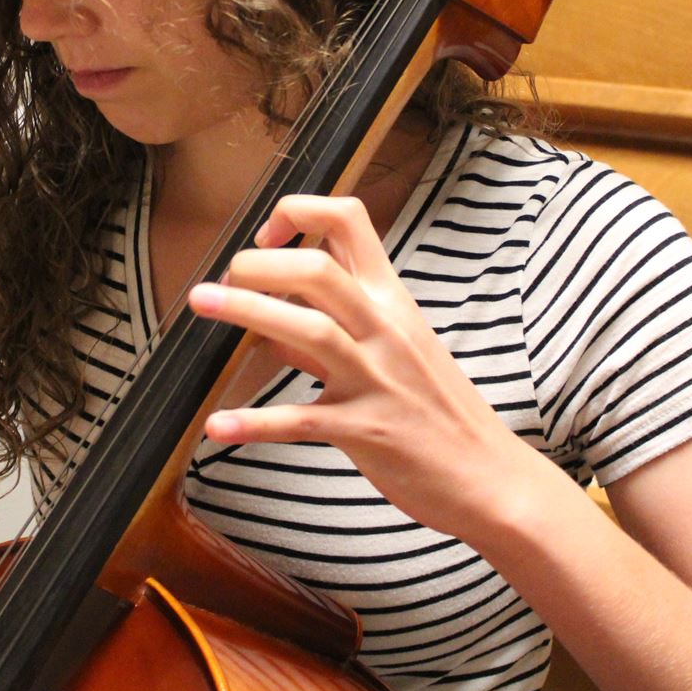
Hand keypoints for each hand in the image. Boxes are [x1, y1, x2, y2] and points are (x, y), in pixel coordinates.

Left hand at [187, 193, 531, 540]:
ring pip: (308, 332)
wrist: (490, 476)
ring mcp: (377, 379)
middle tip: (223, 278)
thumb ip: (332, 328)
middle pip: (319, 270)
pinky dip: (255, 424)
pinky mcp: (367, 431)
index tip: (265, 239)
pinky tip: (218, 426)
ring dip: (247, 312)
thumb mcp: (394, 351)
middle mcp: (385, 329)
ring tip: (201, 303)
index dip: (299, 214)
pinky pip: (302, 421)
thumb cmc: (438, 411)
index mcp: (392, 300)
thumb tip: (268, 322)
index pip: (349, 220)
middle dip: (260, 264)